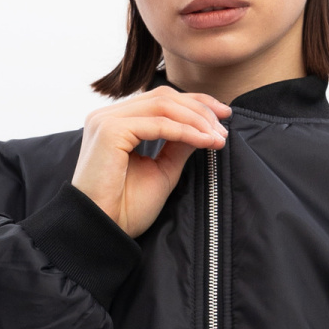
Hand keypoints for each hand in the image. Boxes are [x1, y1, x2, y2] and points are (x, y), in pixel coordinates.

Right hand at [71, 89, 229, 238]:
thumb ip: (179, 146)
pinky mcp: (110, 130)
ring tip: (218, 137)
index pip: (160, 100)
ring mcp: (106, 120)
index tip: (223, 116)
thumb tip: (205, 128)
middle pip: (163, 97)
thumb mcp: (161, 172)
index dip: (194, 103)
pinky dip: (186, 131)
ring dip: (197, 120)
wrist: (103, 231)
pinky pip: (158, 124)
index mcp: (116, 123)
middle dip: (200, 109)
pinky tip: (205, 141)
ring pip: (163, 105)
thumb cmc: (126, 209)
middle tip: (225, 125)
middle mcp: (107, 116)